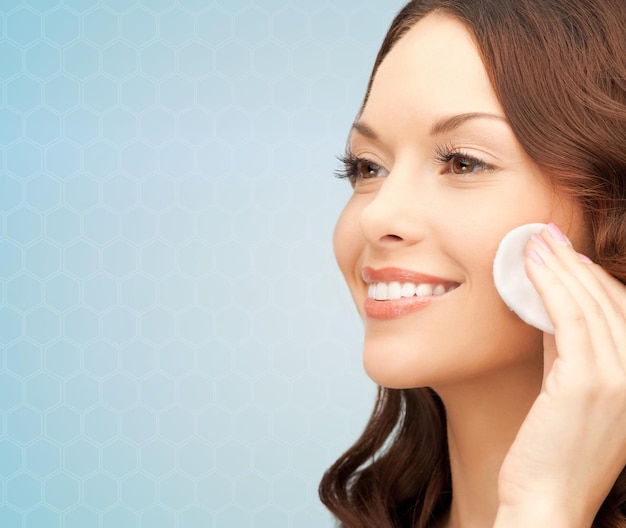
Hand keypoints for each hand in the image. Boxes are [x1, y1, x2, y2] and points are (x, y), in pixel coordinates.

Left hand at [495, 223, 625, 527]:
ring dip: (561, 266)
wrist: (547, 501)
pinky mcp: (590, 383)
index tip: (567, 253)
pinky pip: (569, 318)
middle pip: (611, 302)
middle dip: (576, 263)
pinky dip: (551, 285)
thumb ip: (569, 349)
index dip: (595, 277)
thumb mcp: (570, 389)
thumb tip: (551, 305)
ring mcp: (622, 379)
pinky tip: (532, 266)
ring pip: (591, 304)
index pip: (623, 312)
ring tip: (536, 241)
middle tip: (547, 235)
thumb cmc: (553, 447)